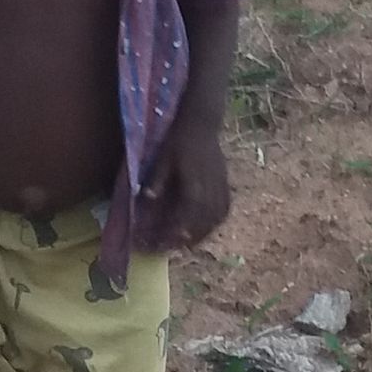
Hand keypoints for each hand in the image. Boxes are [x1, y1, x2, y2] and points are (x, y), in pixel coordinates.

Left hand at [147, 123, 230, 248]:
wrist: (201, 124)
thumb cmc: (178, 140)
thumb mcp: (163, 158)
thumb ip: (158, 180)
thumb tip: (146, 198)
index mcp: (194, 185)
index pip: (184, 218)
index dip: (172, 233)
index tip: (160, 244)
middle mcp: (211, 190)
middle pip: (200, 224)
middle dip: (184, 240)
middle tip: (168, 248)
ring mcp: (221, 188)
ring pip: (214, 220)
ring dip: (200, 235)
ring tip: (185, 243)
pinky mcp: (225, 185)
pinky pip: (224, 211)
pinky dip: (214, 223)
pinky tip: (204, 228)